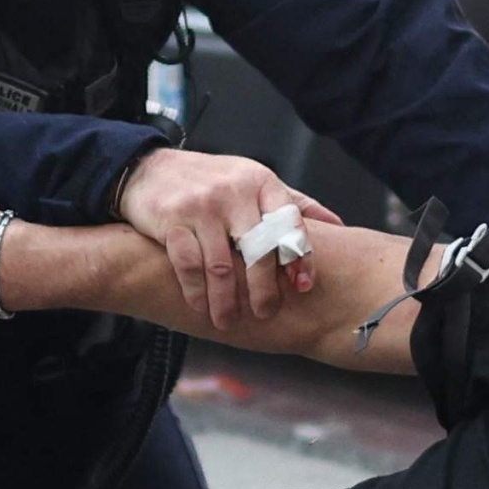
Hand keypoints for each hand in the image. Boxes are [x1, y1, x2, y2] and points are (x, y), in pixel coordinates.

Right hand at [118, 144, 332, 327]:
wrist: (150, 168)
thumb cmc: (214, 181)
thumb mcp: (256, 182)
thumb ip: (294, 204)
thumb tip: (338, 226)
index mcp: (261, 183)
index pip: (289, 222)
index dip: (299, 256)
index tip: (303, 286)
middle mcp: (234, 192)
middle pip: (258, 248)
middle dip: (263, 288)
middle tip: (265, 313)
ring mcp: (201, 206)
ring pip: (221, 264)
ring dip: (226, 300)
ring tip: (228, 320)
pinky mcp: (171, 220)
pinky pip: (188, 264)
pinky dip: (196, 291)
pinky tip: (201, 307)